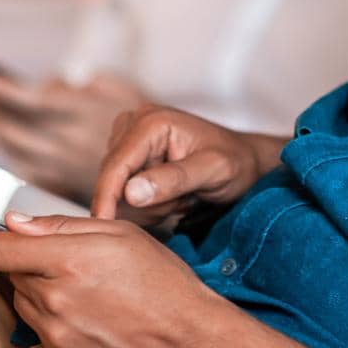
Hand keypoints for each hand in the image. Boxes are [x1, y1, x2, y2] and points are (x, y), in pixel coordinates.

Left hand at [0, 72, 144, 202]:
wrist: (170, 164)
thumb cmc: (147, 119)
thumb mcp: (124, 87)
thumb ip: (91, 81)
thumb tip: (61, 80)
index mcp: (84, 115)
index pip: (35, 102)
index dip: (6, 91)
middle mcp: (72, 142)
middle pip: (19, 128)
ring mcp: (68, 165)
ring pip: (21, 151)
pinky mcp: (69, 182)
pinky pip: (32, 170)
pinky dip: (15, 153)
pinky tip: (6, 140)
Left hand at [0, 213, 229, 347]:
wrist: (188, 341)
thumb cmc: (162, 282)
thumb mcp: (119, 234)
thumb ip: (59, 227)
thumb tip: (15, 222)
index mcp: (68, 262)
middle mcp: (55, 302)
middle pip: (12, 275)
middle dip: (29, 263)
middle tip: (69, 261)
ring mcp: (56, 337)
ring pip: (25, 302)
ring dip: (42, 291)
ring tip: (86, 289)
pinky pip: (41, 332)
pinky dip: (56, 320)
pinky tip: (90, 315)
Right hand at [92, 106, 286, 226]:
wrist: (245, 160)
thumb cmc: (236, 163)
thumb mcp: (213, 172)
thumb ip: (174, 180)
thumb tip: (130, 192)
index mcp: (152, 121)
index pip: (116, 165)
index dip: (106, 197)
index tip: (102, 226)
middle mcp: (135, 122)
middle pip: (113, 177)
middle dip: (145, 201)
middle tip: (184, 201)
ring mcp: (130, 136)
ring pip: (119, 187)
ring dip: (150, 203)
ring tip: (183, 196)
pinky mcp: (131, 152)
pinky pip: (125, 189)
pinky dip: (149, 201)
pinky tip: (174, 195)